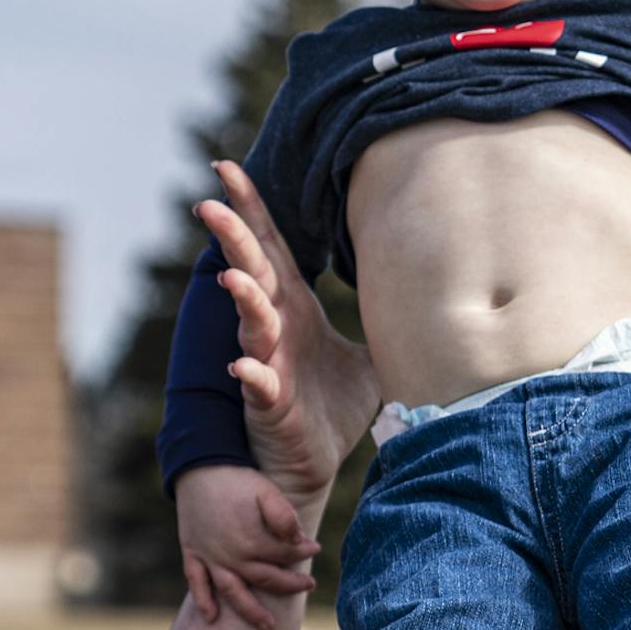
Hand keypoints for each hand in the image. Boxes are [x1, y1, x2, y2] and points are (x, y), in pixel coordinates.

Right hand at [175, 464, 317, 629]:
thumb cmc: (237, 478)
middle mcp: (232, 557)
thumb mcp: (267, 491)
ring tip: (268, 626)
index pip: (285, 557)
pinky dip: (203, 600)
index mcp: (252, 542)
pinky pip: (196, 583)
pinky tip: (212, 617)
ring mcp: (211, 558)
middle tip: (309, 585)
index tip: (315, 548)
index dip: (303, 553)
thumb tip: (299, 541)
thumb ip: (284, 518)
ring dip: (250, 611)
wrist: (199, 466)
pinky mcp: (193, 553)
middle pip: (265, 580)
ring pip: (233, 592)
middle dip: (290, 585)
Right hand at [195, 160, 380, 516]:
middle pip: (251, 271)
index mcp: (293, 307)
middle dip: (232, 238)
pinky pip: (258, 385)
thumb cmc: (332, 406)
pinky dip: (252, 374)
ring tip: (231, 275)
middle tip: (209, 202)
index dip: (249, 207)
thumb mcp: (367, 356)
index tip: (226, 166)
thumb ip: (382, 318)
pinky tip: (243, 364)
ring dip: (242, 298)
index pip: (269, 247)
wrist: (315, 463)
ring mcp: (269, 363)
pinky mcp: (272, 403)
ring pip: (252, 322)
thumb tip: (421, 290)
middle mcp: (276, 328)